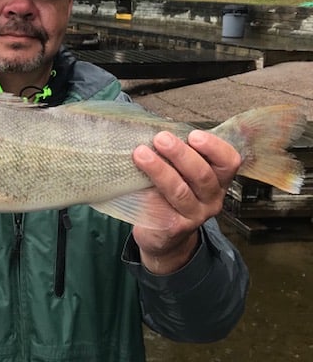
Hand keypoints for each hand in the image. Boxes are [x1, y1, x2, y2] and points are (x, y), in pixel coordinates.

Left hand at [131, 130, 240, 273]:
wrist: (161, 236)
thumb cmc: (169, 194)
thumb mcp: (180, 173)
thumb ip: (177, 155)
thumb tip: (156, 127)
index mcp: (217, 180)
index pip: (229, 162)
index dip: (214, 147)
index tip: (194, 135)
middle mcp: (211, 199)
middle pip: (203, 175)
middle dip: (181, 154)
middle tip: (161, 138)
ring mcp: (195, 215)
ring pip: (180, 191)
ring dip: (160, 169)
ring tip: (141, 153)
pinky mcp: (174, 227)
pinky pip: (161, 207)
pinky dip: (147, 191)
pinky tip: (135, 178)